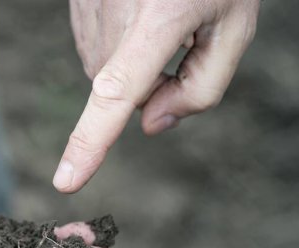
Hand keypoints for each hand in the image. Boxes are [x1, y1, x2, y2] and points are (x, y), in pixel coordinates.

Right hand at [54, 0, 259, 192]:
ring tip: (158, 19)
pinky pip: (94, 51)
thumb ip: (203, 88)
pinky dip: (116, 47)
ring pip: (104, 74)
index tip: (65, 180)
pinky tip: (136, 14)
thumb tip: (151, 125)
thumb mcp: (233, 26)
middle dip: (151, 85)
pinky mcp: (76, 8)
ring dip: (132, 64)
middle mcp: (113, 14)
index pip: (116, 94)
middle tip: (180, 43)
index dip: (90, 141)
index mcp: (158, 18)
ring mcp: (87, 10)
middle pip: (123, 93)